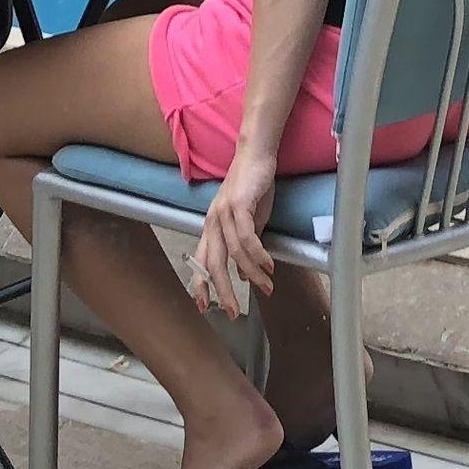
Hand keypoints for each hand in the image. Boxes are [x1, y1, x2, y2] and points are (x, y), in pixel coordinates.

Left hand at [189, 153, 279, 315]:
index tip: (204, 307)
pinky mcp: (238, 205)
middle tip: (233, 313)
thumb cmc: (253, 187)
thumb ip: (244, 247)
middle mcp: (212, 222)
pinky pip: (246, 237)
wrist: (257, 154)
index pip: (200, 262)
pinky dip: (258, 255)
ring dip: (252, 275)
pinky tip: (268, 266)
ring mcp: (223, 213)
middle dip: (222, 292)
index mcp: (211, 227)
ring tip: (267, 287)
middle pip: (212, 264)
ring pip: (233, 254)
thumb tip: (244, 274)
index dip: (200, 285)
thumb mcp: (248, 222)